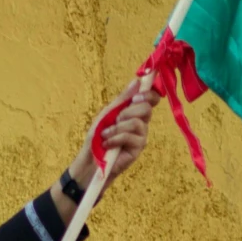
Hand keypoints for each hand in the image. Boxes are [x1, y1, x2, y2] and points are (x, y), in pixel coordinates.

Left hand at [66, 75, 156, 194]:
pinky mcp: (138, 149)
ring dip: (117, 127)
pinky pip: (130, 136)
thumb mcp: (108, 113)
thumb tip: (137, 80)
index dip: (148, 94)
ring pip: (137, 122)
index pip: (151, 99)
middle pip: (146, 108)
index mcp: (134, 112)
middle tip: (116, 119)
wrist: (90, 160)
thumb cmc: (97, 136)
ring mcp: (141, 136)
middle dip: (128, 111)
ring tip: (106, 135)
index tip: (135, 97)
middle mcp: (141, 123)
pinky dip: (115, 138)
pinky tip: (107, 144)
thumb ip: (123, 98)